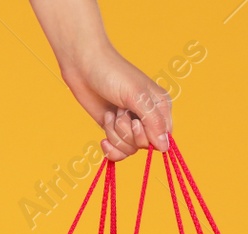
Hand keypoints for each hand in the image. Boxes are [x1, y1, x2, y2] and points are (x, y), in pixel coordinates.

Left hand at [60, 46, 171, 160]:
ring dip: (115, 135)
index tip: (135, 122)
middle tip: (119, 112)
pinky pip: (118, 152)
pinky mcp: (113, 130)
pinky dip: (110, 148)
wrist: (83, 67)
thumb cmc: (112, 74)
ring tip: (109, 115)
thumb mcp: (136, 96)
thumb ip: (152, 121)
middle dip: (127, 133)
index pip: (163, 137)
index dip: (148, 137)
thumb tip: (164, 147)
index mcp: (160, 106)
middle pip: (144, 145)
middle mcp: (147, 118)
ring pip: (129, 149)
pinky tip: (103, 139)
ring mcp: (129, 125)